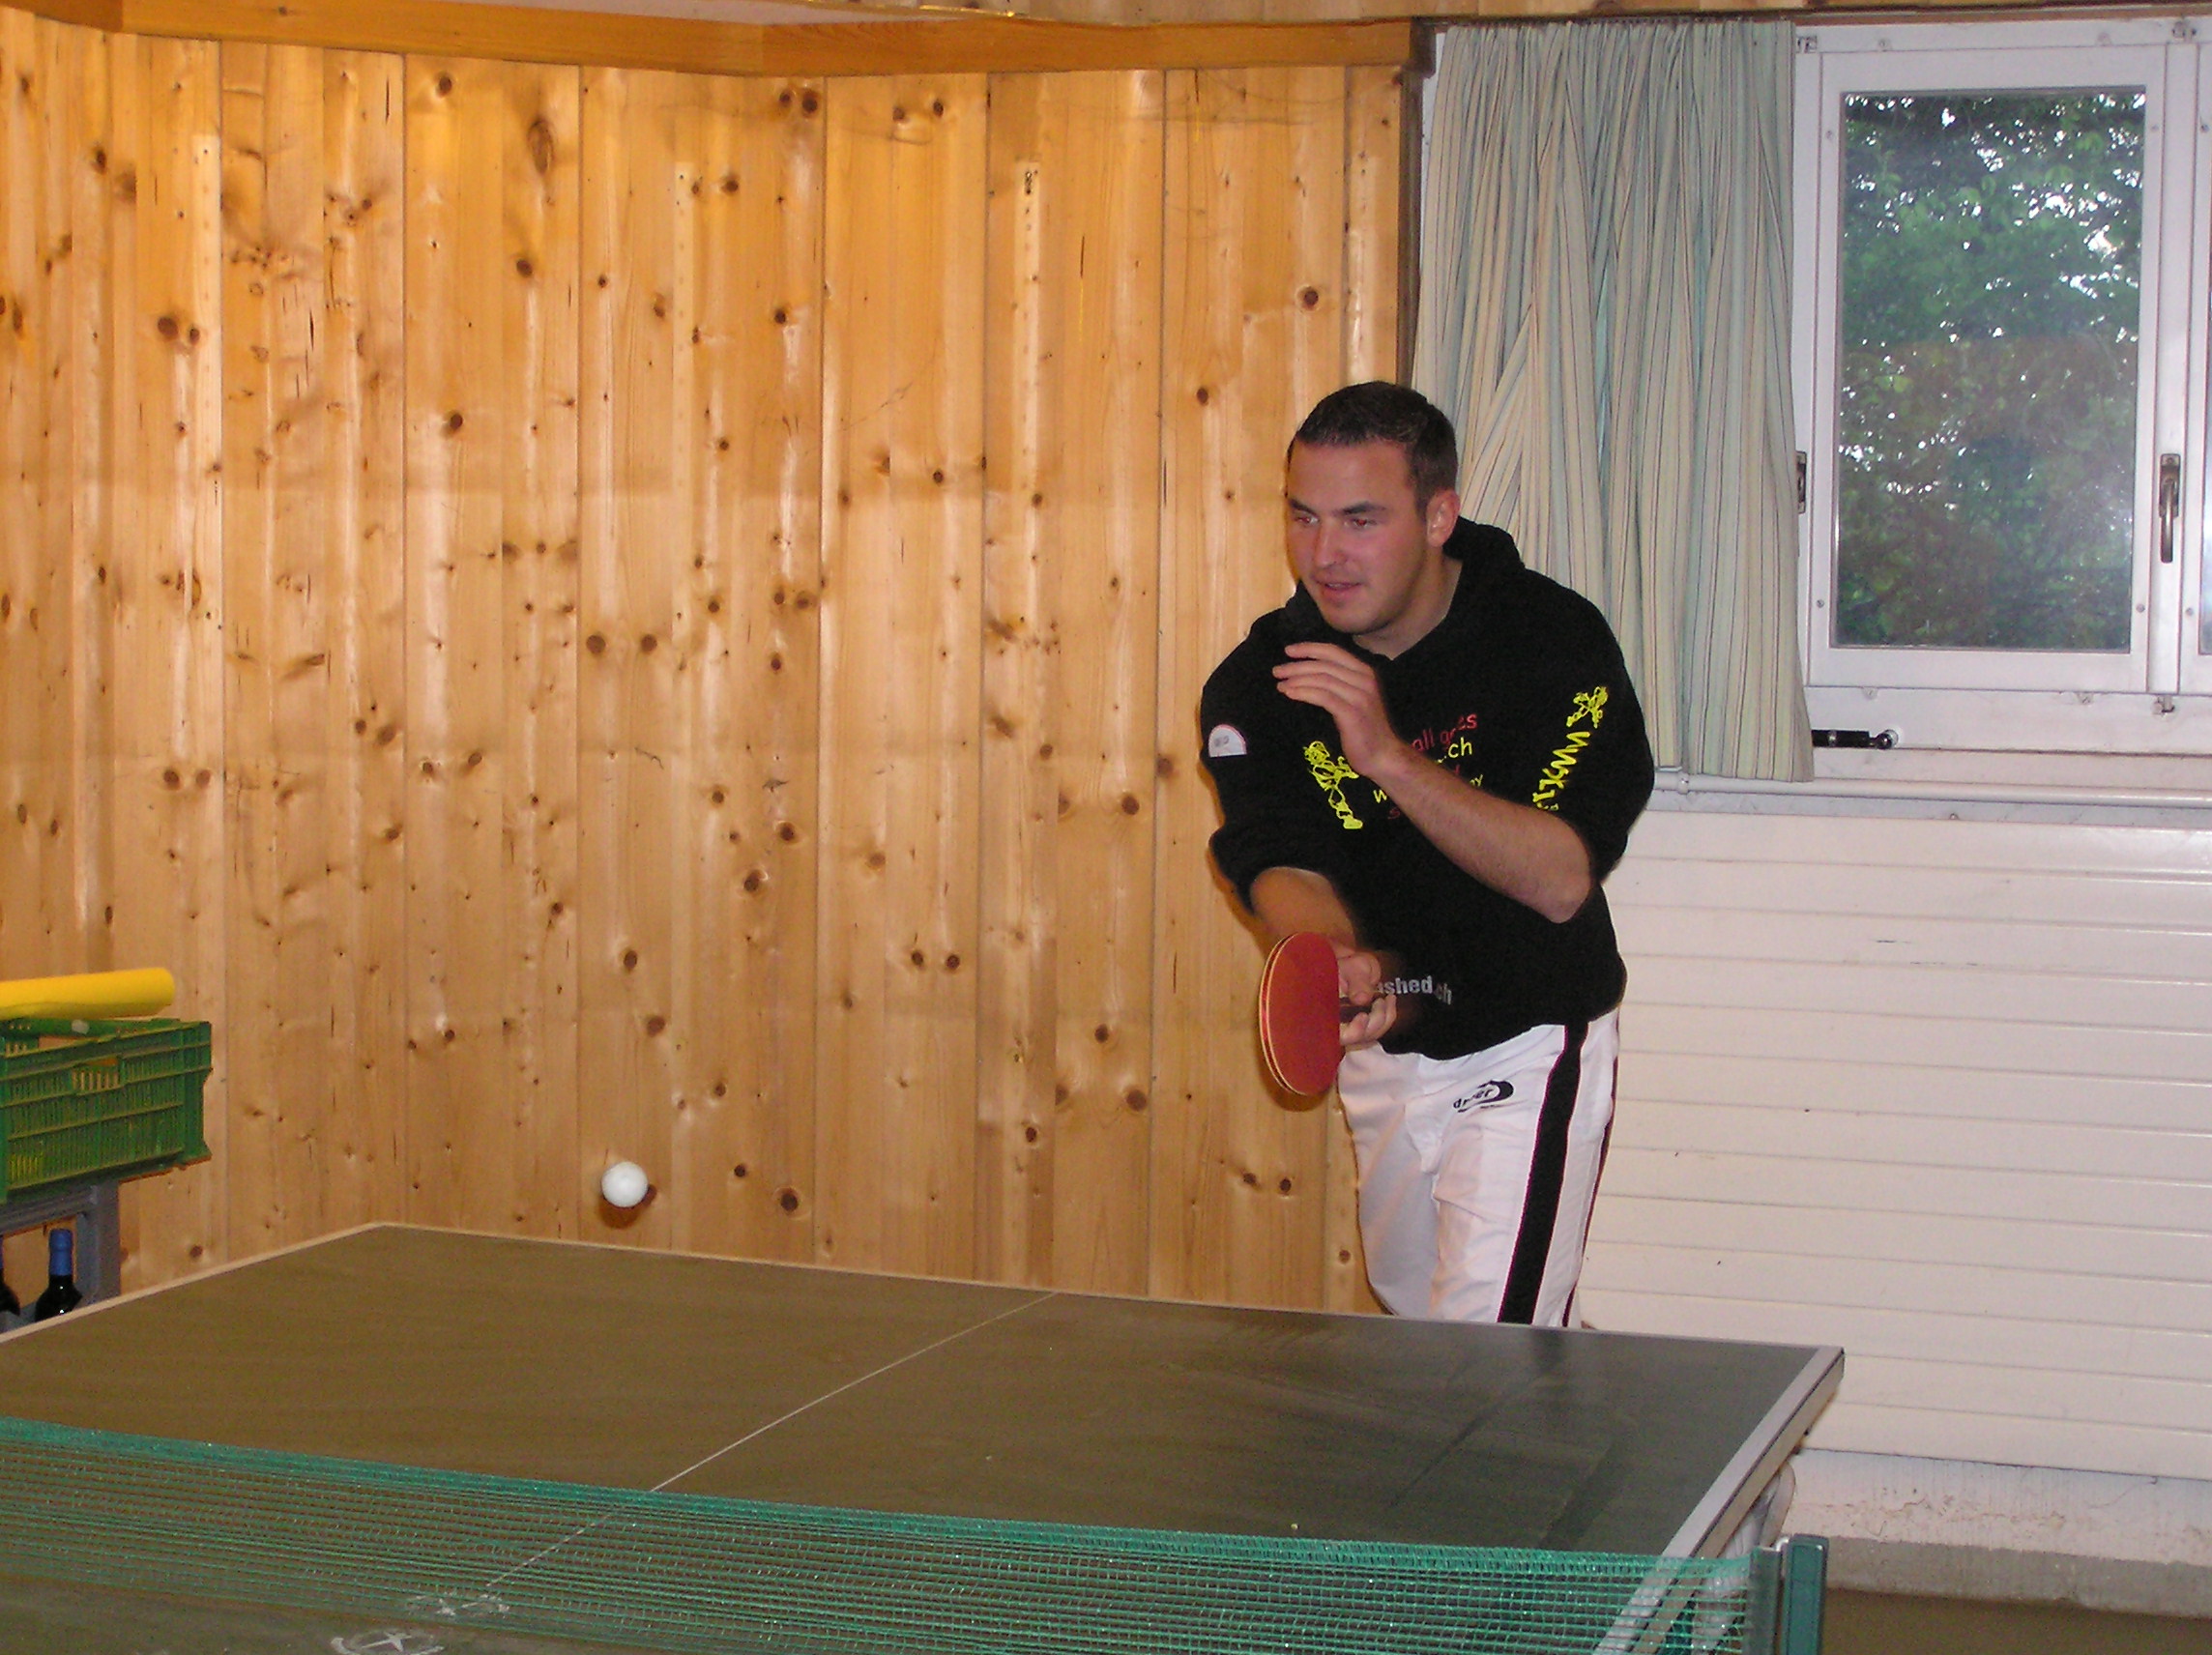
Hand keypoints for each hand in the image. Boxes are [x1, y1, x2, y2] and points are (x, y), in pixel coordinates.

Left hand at [1272, 643, 1407, 778]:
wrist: (1383, 756)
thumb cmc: (1365, 730)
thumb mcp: (1355, 700)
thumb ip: (1339, 685)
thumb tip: (1307, 676)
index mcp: (1365, 673)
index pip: (1334, 652)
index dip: (1309, 648)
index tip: (1288, 651)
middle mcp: (1364, 680)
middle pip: (1324, 665)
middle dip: (1297, 665)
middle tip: (1276, 671)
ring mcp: (1359, 696)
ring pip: (1322, 679)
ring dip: (1296, 679)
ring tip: (1280, 684)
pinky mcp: (1352, 713)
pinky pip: (1323, 697)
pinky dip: (1303, 692)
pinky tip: (1290, 694)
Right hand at [1332, 940, 1397, 1049]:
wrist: (1352, 969)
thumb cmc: (1348, 966)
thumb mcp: (1351, 967)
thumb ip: (1356, 981)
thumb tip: (1362, 999)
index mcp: (1324, 1011)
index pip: (1337, 1034)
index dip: (1353, 1031)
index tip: (1364, 1015)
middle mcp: (1334, 1025)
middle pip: (1355, 1038)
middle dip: (1374, 1022)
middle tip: (1381, 1000)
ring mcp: (1347, 1028)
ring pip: (1368, 1036)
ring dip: (1384, 1019)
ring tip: (1388, 997)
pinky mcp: (1360, 1028)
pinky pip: (1376, 1030)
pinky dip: (1387, 1018)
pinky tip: (1389, 1001)